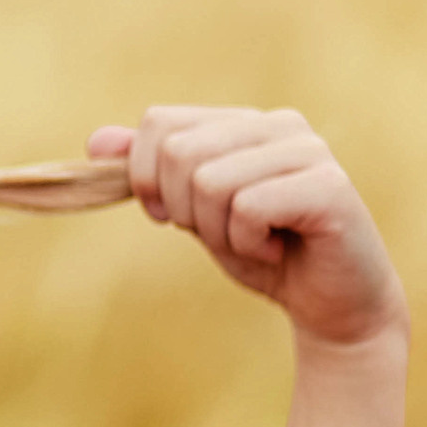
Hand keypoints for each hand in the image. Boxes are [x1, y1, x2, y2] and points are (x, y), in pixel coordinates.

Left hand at [88, 107, 407, 348]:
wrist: (330, 303)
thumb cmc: (262, 253)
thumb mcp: (191, 212)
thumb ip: (148, 173)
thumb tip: (96, 140)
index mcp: (244, 123)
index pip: (160, 123)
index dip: (146, 178)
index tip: (170, 214)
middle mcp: (280, 124)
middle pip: (178, 153)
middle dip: (184, 210)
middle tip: (225, 232)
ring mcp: (308, 151)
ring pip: (209, 182)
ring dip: (218, 232)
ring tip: (257, 240)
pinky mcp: (329, 185)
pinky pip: (247, 208)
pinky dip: (248, 242)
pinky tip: (279, 247)